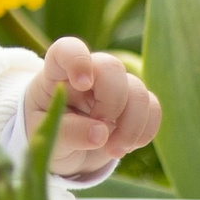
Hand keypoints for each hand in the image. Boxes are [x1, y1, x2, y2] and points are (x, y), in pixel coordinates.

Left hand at [23, 36, 160, 178]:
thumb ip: (67, 132)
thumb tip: (101, 134)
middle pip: (113, 68)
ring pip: (138, 90)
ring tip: (113, 150)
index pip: (69, 49)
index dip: (79, 60)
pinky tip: (127, 147)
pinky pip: (153, 108)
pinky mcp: (133, 104)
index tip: (83, 84)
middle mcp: (90, 73)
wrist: (63, 149)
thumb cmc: (47, 132)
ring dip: (131, 125)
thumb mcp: (46, 134)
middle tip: (99, 135)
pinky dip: (145, 131)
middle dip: (112, 103)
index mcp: (57, 72)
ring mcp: (115, 87)